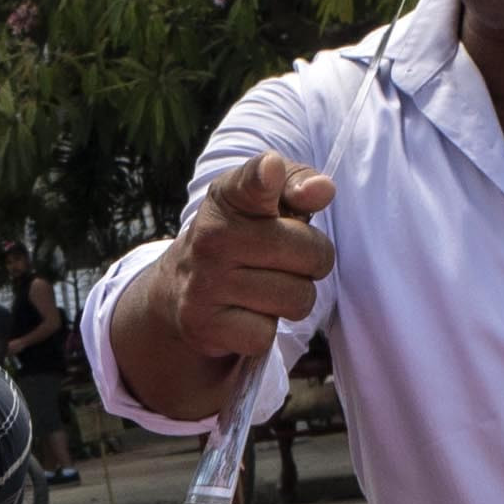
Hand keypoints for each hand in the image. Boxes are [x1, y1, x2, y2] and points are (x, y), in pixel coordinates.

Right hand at [170, 151, 338, 350]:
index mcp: (230, 196)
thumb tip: (322, 190)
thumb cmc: (245, 237)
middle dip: (312, 263)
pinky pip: (266, 334)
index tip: (271, 169)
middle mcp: (212, 236)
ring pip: (295, 298)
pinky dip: (263, 330)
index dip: (264, 176)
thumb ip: (299, 185)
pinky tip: (245, 315)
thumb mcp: (269, 202)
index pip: (251, 182)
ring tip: (267, 289)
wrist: (180, 289)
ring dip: (292, 299)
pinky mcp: (203, 324)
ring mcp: (205, 282)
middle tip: (287, 262)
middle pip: (310, 255)